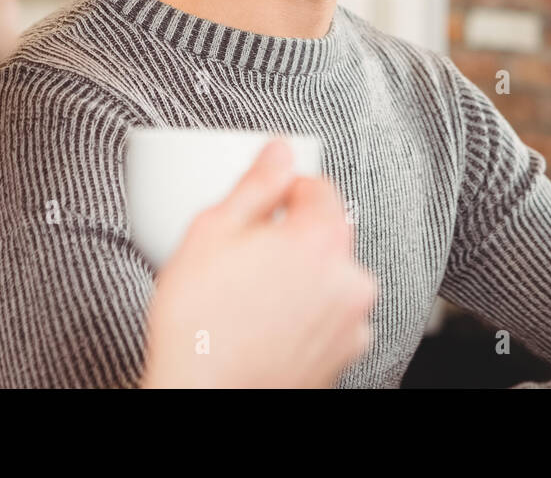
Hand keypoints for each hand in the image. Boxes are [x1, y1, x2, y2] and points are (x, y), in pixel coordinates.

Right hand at [140, 140, 376, 387]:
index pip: (319, 187)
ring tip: (252, 299)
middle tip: (245, 259)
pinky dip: (308, 316)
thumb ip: (256, 184)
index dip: (283, 192)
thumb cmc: (198, 324)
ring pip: (331, 277)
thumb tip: (279, 150)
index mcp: (323, 240)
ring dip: (303, 278)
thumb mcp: (212, 232)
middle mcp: (351, 281)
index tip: (257, 212)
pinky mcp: (345, 357)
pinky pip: (331, 317)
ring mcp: (352, 324)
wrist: (200, 399)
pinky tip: (267, 326)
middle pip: (329, 233)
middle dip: (293, 237)